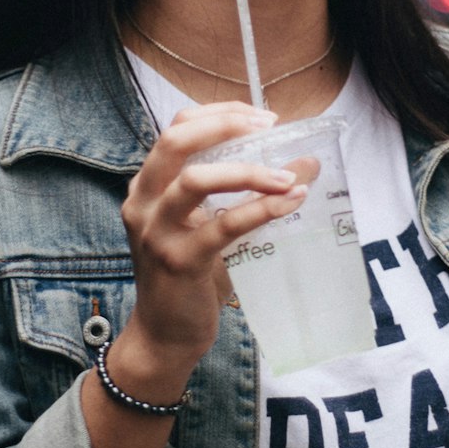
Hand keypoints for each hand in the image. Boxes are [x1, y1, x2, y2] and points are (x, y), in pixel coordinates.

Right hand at [110, 102, 308, 399]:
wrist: (164, 333)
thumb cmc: (190, 274)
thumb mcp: (205, 224)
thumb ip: (238, 194)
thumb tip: (304, 164)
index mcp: (148, 186)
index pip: (177, 127)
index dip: (220, 113)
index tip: (261, 117)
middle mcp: (144, 201)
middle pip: (176, 140)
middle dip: (226, 124)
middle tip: (269, 127)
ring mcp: (156, 231)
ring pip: (195, 179)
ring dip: (247, 170)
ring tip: (288, 175)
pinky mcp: (178, 260)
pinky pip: (223, 225)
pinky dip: (260, 209)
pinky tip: (290, 202)